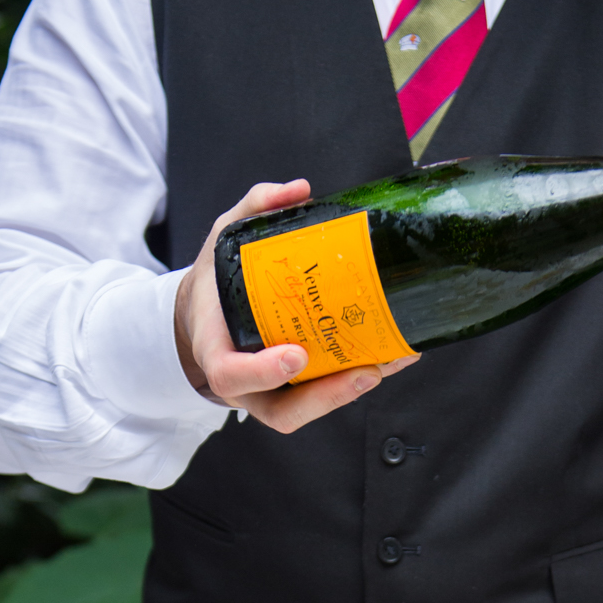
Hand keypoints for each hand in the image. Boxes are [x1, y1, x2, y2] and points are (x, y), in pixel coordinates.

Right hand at [173, 181, 414, 431]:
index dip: (262, 373)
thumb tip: (298, 190)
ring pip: (307, 411)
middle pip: (281, 412)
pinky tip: (393, 356)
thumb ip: (255, 209)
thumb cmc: (217, 280)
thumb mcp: (224, 238)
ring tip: (391, 361)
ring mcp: (271, 394)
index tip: (297, 355)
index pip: (230, 375)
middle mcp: (245, 384)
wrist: (209, 313)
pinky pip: (324, 397)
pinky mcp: (295, 392)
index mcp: (216, 350)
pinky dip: (359, 379)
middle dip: (326, 397)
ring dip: (353, 392)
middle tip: (366, 370)